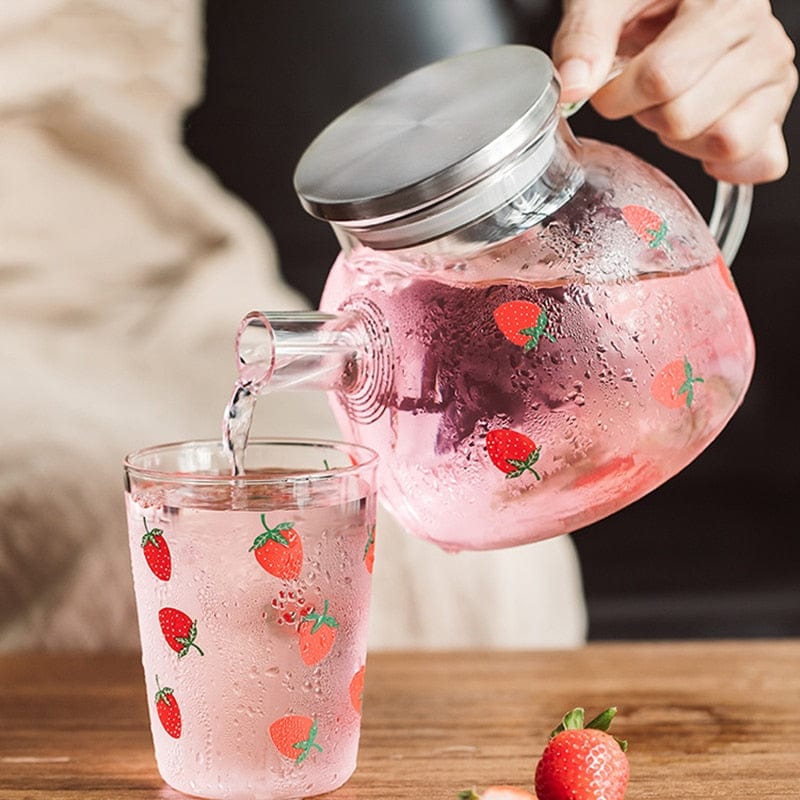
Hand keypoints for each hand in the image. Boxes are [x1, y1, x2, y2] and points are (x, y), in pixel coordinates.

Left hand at [552, 0, 797, 183]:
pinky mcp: (772, 114)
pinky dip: (723, 163)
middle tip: (645, 92)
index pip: (663, 78)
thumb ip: (585, 37)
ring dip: (680, 138)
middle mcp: (762, 41)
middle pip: (685, 118)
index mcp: (726, 4)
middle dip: (647, 115)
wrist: (671, 0)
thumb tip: (573, 87)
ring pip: (721, 143)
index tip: (607, 84)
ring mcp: (773, 80)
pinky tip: (697, 138)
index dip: (618, 95)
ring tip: (672, 103)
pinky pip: (760, 162)